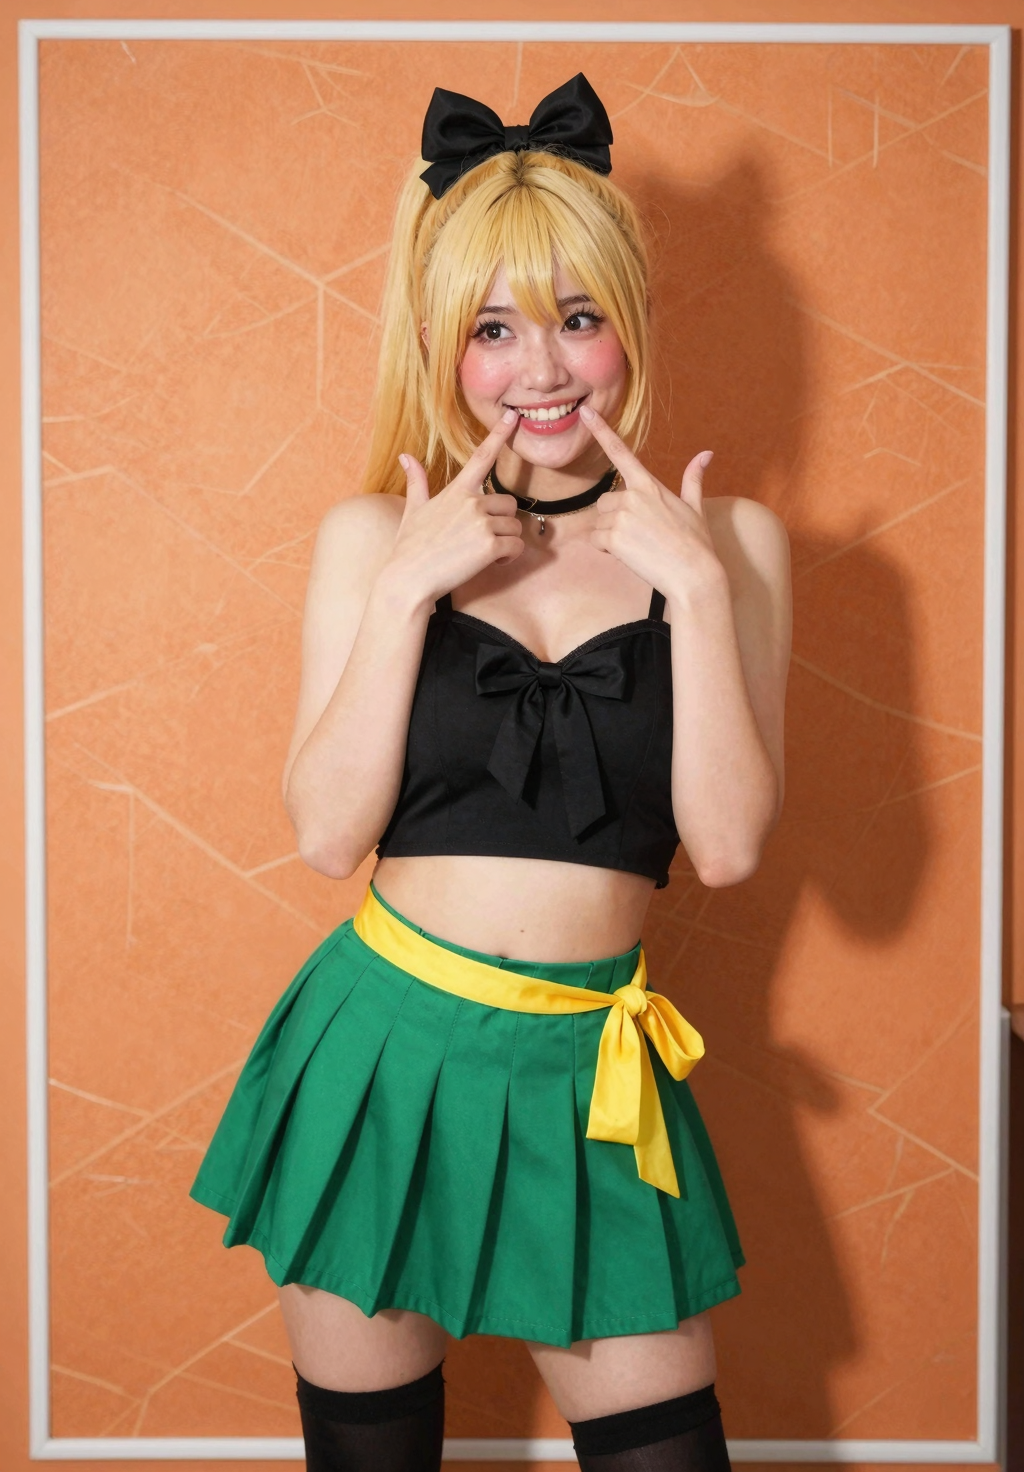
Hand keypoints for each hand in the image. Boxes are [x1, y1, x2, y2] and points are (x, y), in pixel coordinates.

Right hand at [387, 409, 523, 603]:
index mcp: (456, 491)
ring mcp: (482, 523)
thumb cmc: (409, 548)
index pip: (482, 457)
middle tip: (482, 541)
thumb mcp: (412, 511)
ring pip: (515, 528)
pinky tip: (489, 564)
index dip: (499, 434)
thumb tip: (405, 456)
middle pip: (510, 504)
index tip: (513, 417)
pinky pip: (516, 547)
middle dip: (502, 523)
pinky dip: (508, 559)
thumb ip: (416, 482)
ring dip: (505, 543)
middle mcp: (472, 502)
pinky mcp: (490, 545)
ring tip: (481, 555)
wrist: (408, 580)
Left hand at [581, 405, 722, 597]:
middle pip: (604, 502)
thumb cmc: (696, 543)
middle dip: (614, 519)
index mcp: (649, 485)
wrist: (694, 574)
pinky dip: (606, 550)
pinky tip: (629, 555)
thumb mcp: (695, 507)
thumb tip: (706, 454)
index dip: (601, 430)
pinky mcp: (614, 537)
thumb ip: (693, 479)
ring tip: (638, 546)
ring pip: (599, 523)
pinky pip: (596, 540)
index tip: (586, 413)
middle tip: (640, 536)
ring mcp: (622, 516)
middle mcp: (633, 496)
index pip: (620, 452)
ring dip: (611, 536)